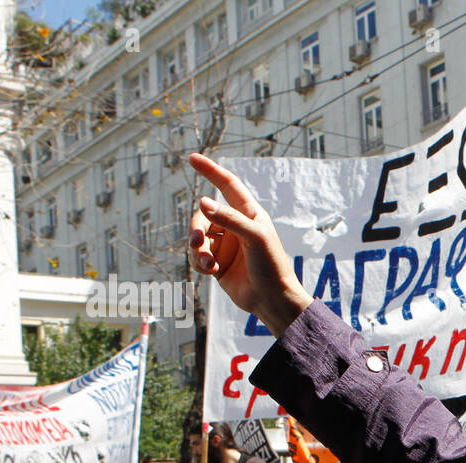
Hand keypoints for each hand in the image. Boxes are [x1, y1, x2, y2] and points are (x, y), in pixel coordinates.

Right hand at [187, 153, 312, 335]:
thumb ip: (229, 219)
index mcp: (249, 214)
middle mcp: (236, 227)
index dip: (211, 171)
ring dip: (198, 250)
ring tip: (208, 264)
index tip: (192, 158)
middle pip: (203, 215)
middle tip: (196, 242)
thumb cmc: (272, 266)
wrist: (272, 300)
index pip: (227, 185)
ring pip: (198, 237)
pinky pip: (198, 256)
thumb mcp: (254, 238)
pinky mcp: (218, 263)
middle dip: (196, 228)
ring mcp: (226, 245)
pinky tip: (211, 271)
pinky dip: (200, 262)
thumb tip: (202, 202)